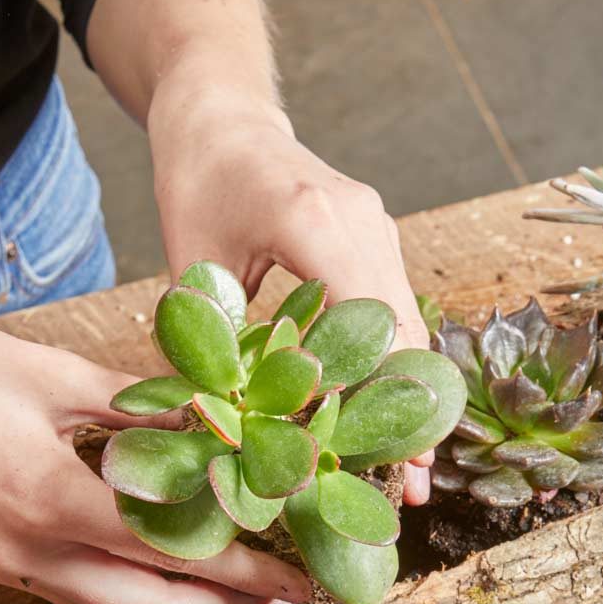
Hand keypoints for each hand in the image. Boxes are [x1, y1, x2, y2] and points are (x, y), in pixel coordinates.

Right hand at [0, 296, 310, 603]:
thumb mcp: (50, 373)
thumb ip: (138, 409)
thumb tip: (218, 426)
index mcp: (47, 500)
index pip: (174, 551)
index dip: (248, 569)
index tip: (304, 575)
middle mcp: (29, 553)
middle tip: (290, 589)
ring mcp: (8, 567)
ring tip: (243, 586)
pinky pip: (83, 596)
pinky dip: (138, 591)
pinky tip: (171, 565)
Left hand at [147, 79, 433, 503]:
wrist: (223, 114)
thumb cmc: (196, 181)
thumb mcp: (190, 263)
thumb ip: (211, 339)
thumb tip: (217, 427)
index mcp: (315, 220)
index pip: (368, 327)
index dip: (378, 401)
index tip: (384, 465)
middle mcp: (363, 222)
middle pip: (405, 333)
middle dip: (410, 414)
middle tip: (412, 489)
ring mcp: (378, 228)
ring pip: (410, 326)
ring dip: (409, 395)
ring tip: (408, 467)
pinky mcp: (375, 239)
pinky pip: (395, 310)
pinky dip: (394, 364)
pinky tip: (386, 413)